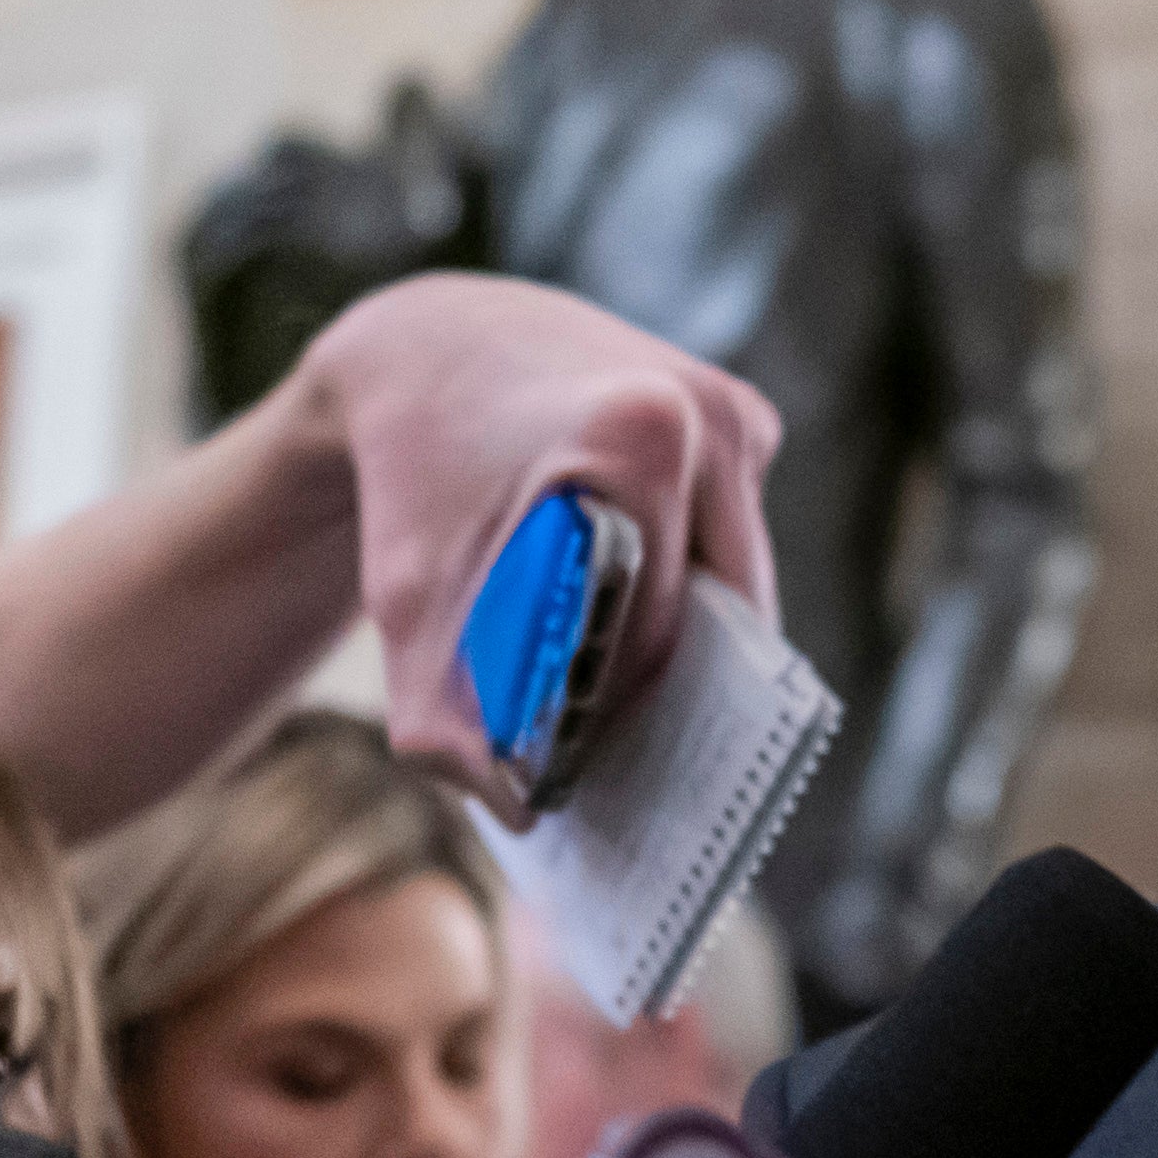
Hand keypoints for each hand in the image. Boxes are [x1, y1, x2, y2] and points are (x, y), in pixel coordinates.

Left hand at [304, 275, 780, 819]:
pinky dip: (692, 576)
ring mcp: (737, 414)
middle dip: (665, 682)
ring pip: (737, 578)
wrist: (431, 348)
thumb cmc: (419, 481)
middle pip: (717, 613)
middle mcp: (708, 415)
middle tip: (608, 741)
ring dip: (686, 630)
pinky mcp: (747, 416)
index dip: (623, 711)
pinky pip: (736, 537)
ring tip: (612, 674)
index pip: (664, 633)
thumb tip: (525, 809)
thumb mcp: (410, 604)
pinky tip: (626, 588)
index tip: (588, 763)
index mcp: (640, 438)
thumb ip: (449, 721)